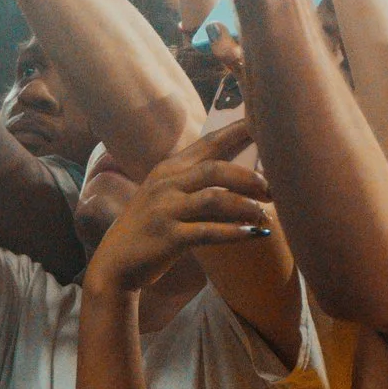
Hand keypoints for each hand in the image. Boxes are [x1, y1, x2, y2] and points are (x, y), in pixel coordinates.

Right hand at [87, 118, 271, 294]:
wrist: (115, 264)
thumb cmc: (149, 228)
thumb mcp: (166, 197)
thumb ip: (196, 183)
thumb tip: (243, 177)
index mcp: (168, 169)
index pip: (208, 143)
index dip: (236, 132)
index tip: (263, 124)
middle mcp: (166, 184)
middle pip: (216, 169)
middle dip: (249, 177)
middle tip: (273, 189)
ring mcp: (165, 210)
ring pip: (215, 199)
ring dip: (246, 206)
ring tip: (265, 215)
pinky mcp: (169, 237)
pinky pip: (209, 232)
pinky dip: (235, 233)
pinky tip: (253, 235)